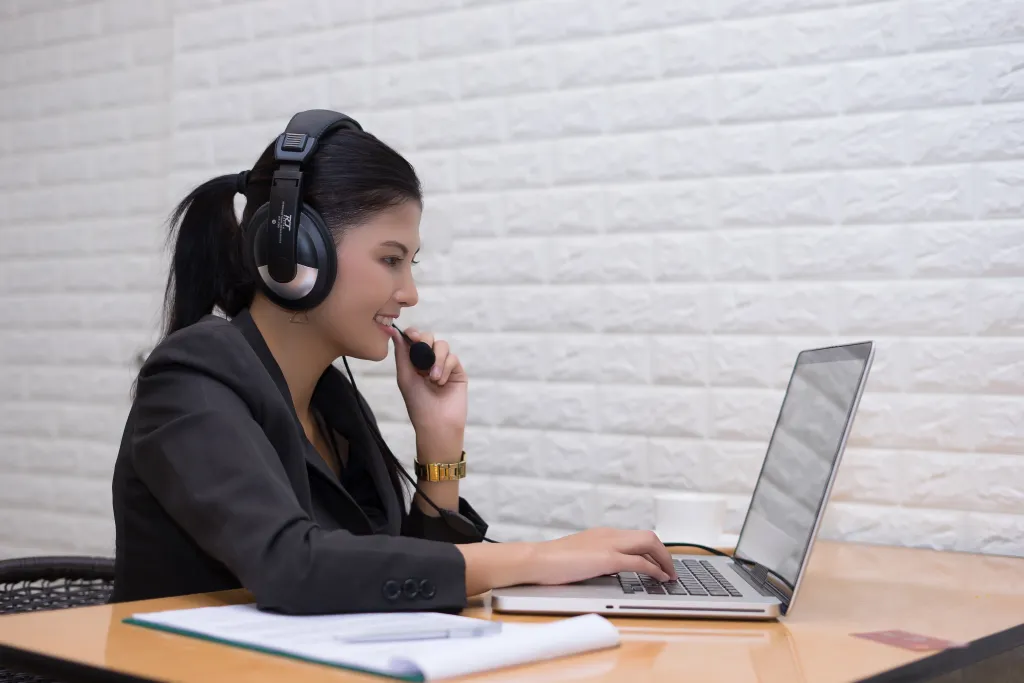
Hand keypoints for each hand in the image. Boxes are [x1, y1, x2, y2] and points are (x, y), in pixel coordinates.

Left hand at [386, 326, 467, 448]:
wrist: (436, 423)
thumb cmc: (417, 403)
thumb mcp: (405, 377)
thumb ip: (401, 353)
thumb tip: (393, 330)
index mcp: (414, 362)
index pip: (414, 339)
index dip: (413, 334)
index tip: (412, 336)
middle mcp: (429, 362)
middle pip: (429, 337)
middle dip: (425, 344)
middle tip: (422, 357)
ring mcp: (444, 366)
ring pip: (442, 345)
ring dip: (437, 360)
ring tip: (433, 379)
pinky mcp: (458, 372)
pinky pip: (453, 358)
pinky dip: (446, 368)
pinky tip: (441, 382)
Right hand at [524, 528, 677, 584]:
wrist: (536, 560)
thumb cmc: (552, 562)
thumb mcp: (580, 556)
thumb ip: (596, 558)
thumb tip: (609, 570)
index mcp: (602, 534)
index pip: (636, 537)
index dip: (653, 550)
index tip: (659, 562)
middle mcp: (609, 534)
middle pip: (648, 536)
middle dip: (664, 553)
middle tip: (670, 569)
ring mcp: (609, 544)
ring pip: (649, 543)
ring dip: (664, 560)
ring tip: (669, 575)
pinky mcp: (607, 559)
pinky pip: (639, 562)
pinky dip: (654, 569)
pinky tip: (659, 578)